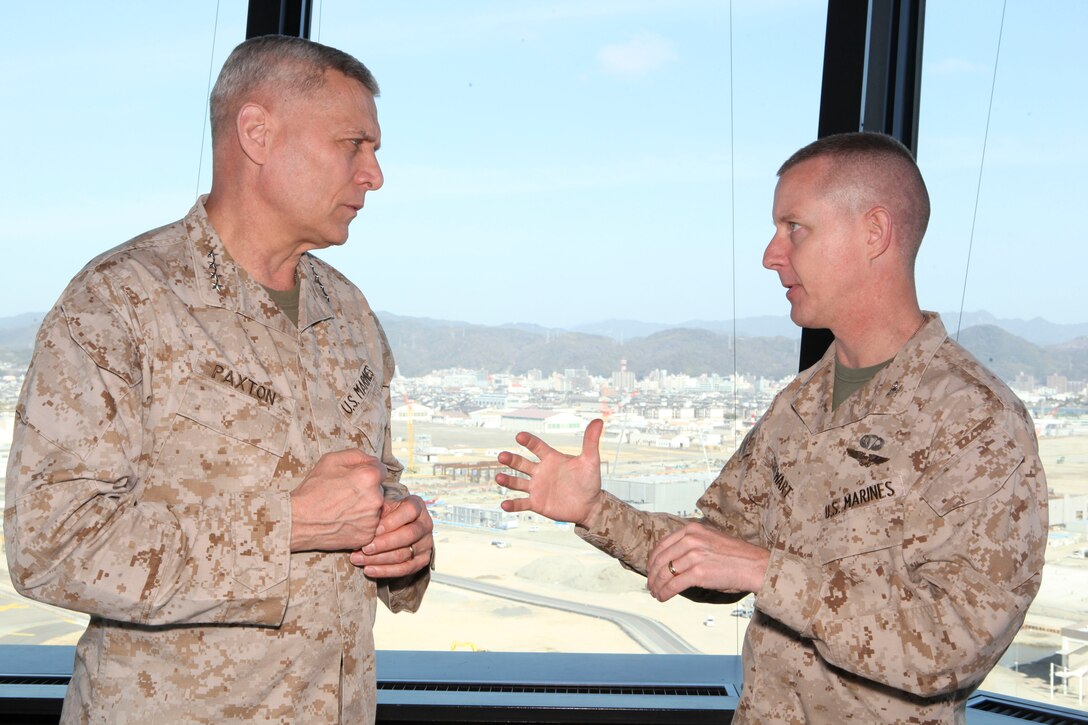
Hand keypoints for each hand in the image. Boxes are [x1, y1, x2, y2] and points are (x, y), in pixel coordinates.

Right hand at [289, 449, 385, 551]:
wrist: (298, 521)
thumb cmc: (313, 490)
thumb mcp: (331, 460)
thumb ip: (357, 455)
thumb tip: (371, 460)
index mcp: (369, 477)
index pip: (381, 470)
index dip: (367, 472)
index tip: (356, 479)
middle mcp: (376, 498)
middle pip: (379, 490)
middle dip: (366, 490)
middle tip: (345, 495)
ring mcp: (373, 519)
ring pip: (375, 509)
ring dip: (364, 507)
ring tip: (343, 509)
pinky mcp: (367, 535)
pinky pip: (370, 526)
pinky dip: (360, 523)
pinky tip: (344, 521)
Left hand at [350, 495, 433, 578]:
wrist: (395, 528)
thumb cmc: (385, 515)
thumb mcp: (382, 506)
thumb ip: (376, 509)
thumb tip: (362, 517)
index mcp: (417, 505)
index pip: (410, 511)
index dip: (392, 522)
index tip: (373, 530)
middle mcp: (425, 524)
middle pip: (409, 535)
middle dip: (384, 544)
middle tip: (364, 548)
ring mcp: (426, 543)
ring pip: (404, 554)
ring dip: (378, 559)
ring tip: (358, 559)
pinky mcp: (423, 560)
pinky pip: (404, 569)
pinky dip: (384, 571)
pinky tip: (368, 570)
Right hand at [496, 419, 606, 528]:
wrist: (589, 506)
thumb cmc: (590, 481)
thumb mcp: (590, 460)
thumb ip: (590, 441)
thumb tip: (598, 420)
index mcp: (551, 459)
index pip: (537, 446)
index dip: (528, 441)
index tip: (520, 436)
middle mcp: (540, 471)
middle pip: (521, 463)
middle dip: (511, 459)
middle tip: (502, 456)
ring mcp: (536, 487)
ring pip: (517, 482)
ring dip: (507, 480)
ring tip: (499, 478)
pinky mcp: (536, 503)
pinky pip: (521, 503)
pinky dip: (512, 504)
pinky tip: (504, 505)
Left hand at [646, 522, 769, 601]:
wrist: (756, 565)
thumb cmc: (737, 556)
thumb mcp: (710, 540)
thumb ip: (692, 546)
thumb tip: (674, 561)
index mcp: (692, 530)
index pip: (663, 544)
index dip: (653, 560)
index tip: (651, 569)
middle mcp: (691, 539)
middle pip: (660, 559)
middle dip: (652, 575)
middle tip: (651, 584)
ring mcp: (694, 555)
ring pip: (664, 572)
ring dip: (657, 586)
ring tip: (656, 593)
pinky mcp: (698, 572)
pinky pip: (673, 584)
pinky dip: (665, 592)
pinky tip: (663, 597)